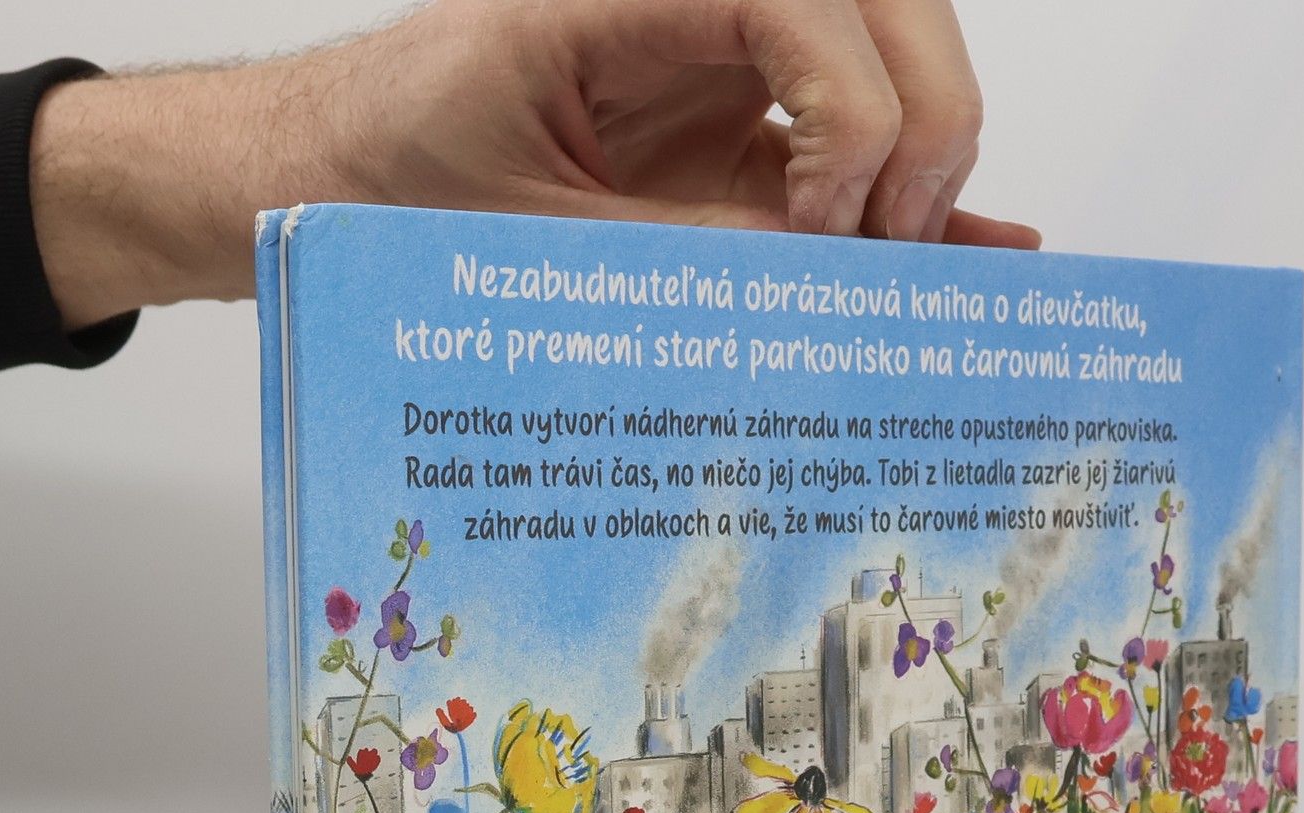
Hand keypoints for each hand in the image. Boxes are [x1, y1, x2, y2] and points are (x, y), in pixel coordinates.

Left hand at [32, 0, 1038, 330]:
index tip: (826, 220)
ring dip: (926, 159)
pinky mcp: (735, 144)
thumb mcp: (527, 236)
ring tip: (922, 273)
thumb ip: (675, 257)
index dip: (848, 103)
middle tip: (898, 241)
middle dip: (921, 115)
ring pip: (887, 64)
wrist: (331, 178)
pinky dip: (903, 204)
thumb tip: (812, 292)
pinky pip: (844, 155)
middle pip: (882, 4)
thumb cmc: (389, 174)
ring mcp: (726, 74)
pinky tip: (971, 253)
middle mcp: (692, 15)